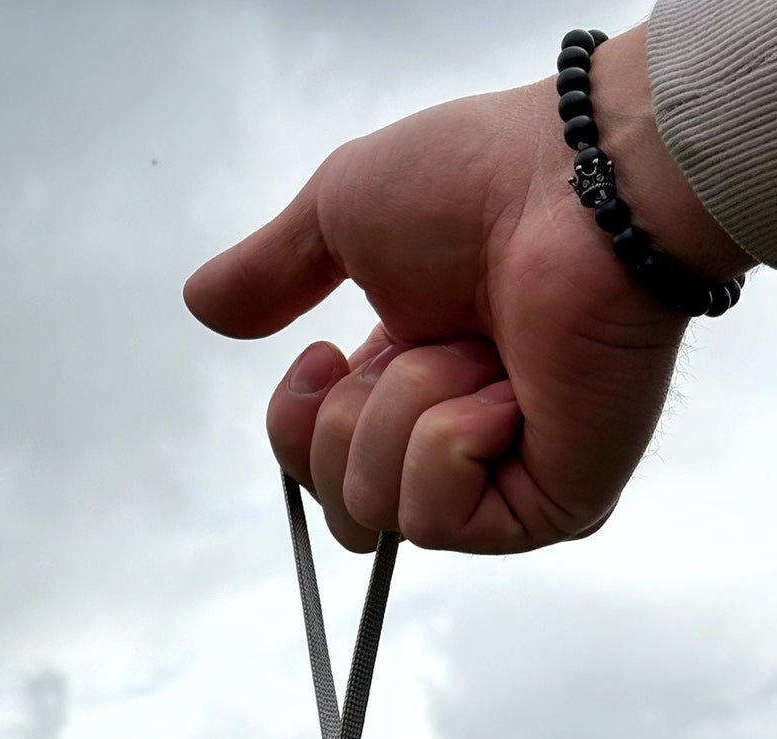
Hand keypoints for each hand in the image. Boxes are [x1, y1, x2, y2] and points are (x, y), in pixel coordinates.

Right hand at [184, 23, 750, 554]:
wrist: (573, 186)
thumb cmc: (479, 182)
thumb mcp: (338, 214)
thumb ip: (271, 271)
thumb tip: (202, 305)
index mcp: (412, 390)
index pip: (318, 472)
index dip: (298, 424)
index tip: (327, 350)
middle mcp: (461, 446)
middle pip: (343, 512)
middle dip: (350, 421)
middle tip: (418, 346)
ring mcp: (508, 483)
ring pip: (380, 509)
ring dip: (408, 409)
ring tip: (479, 351)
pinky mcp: (551, 510)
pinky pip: (436, 518)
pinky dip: (452, 439)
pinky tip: (507, 387)